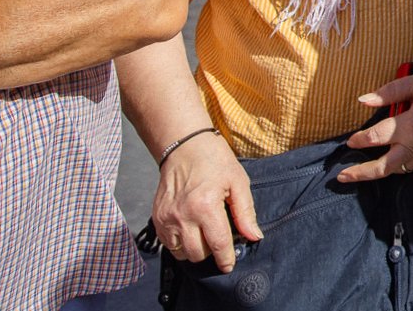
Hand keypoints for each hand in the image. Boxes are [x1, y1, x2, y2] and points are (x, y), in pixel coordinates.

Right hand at [152, 131, 262, 272]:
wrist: (184, 146)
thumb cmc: (215, 161)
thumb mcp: (238, 182)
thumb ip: (246, 212)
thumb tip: (254, 236)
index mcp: (206, 207)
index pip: (218, 244)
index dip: (226, 259)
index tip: (229, 265)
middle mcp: (183, 216)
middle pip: (198, 254)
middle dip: (211, 252)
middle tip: (219, 239)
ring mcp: (167, 218)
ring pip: (181, 253)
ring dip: (194, 249)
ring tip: (204, 233)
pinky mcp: (157, 218)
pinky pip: (168, 244)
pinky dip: (180, 243)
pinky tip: (190, 229)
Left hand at [338, 66, 412, 182]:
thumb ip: (389, 92)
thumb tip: (364, 101)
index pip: (378, 137)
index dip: (360, 140)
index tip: (350, 141)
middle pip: (385, 167)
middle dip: (362, 173)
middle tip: (342, 177)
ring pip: (400, 169)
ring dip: (382, 167)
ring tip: (366, 166)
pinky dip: (402, 161)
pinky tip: (396, 153)